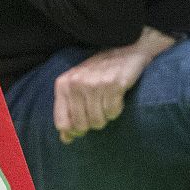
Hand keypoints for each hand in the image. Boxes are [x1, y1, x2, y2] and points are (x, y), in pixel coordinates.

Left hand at [53, 27, 174, 143]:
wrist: (127, 49)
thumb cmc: (99, 71)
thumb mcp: (77, 87)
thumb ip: (68, 112)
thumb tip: (65, 139)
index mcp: (63, 84)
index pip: (62, 123)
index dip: (74, 130)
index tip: (83, 127)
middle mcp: (76, 83)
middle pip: (81, 125)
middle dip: (93, 124)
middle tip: (100, 110)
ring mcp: (95, 83)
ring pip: (98, 121)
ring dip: (106, 116)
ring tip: (108, 101)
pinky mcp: (114, 84)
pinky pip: (113, 112)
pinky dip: (117, 109)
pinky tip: (117, 97)